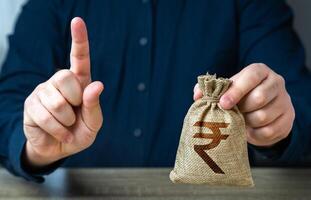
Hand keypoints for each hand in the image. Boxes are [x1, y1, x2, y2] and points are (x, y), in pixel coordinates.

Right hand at [23, 17, 103, 167]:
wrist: (60, 147)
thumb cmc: (80, 131)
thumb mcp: (93, 122)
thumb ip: (95, 105)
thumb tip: (97, 84)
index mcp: (79, 82)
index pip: (80, 58)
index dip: (79, 40)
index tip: (77, 20)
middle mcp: (60, 82)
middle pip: (65, 77)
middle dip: (74, 101)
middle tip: (74, 112)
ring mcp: (43, 92)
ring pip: (56, 102)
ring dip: (66, 121)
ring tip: (66, 125)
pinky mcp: (31, 105)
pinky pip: (46, 117)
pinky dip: (58, 130)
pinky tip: (59, 132)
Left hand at [193, 63, 294, 146]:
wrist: (262, 112)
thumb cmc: (240, 98)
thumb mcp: (227, 90)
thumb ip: (210, 90)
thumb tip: (197, 95)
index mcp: (260, 71)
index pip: (251, 77)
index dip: (236, 90)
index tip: (222, 103)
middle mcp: (276, 83)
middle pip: (259, 98)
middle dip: (241, 109)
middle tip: (232, 113)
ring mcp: (285, 101)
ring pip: (263, 116)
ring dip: (246, 122)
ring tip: (240, 121)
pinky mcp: (288, 120)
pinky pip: (269, 131)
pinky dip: (254, 134)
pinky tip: (249, 130)